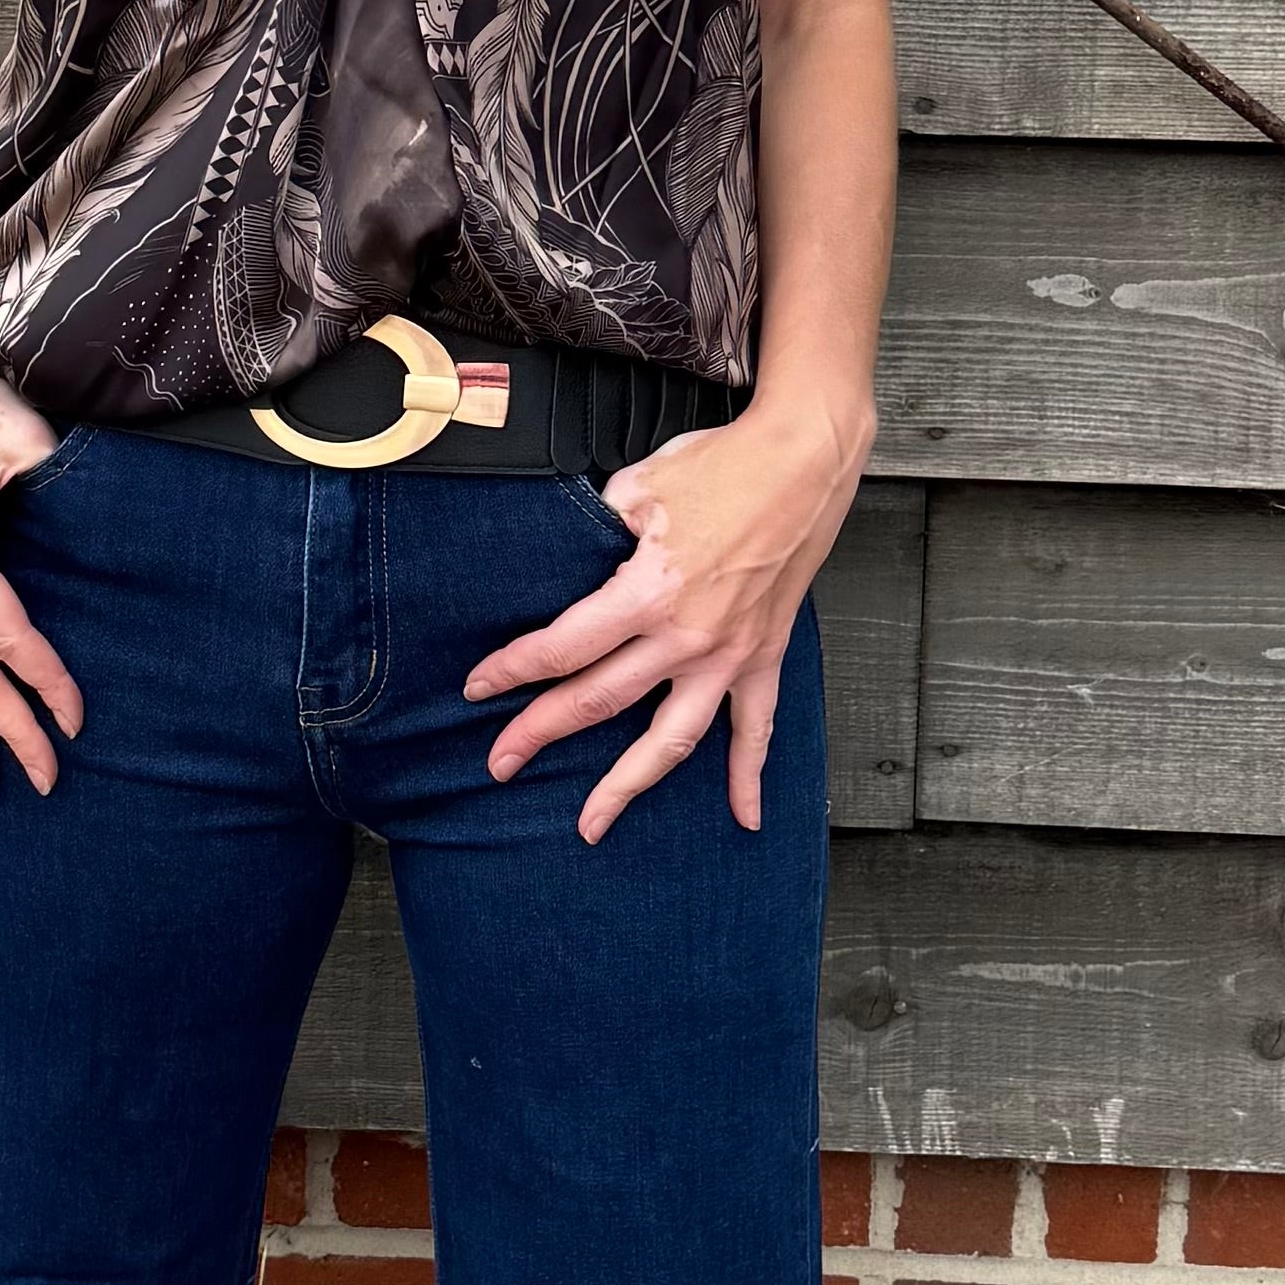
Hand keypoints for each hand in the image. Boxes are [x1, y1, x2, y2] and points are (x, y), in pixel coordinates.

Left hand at [462, 398, 866, 844]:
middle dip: (540, 734)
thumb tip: (571, 556)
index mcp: (647, 592)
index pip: (562, 648)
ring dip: (626, 787)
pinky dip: (749, 778)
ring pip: (670, 741)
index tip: (479, 688)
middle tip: (499, 762)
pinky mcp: (763, 656)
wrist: (805, 460)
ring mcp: (728, 655)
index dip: (512, 670)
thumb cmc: (722, 466)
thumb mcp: (639, 488)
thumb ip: (597, 530)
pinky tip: (743, 818)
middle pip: (598, 701)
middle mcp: (685, 636)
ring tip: (591, 824)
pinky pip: (756, 729)